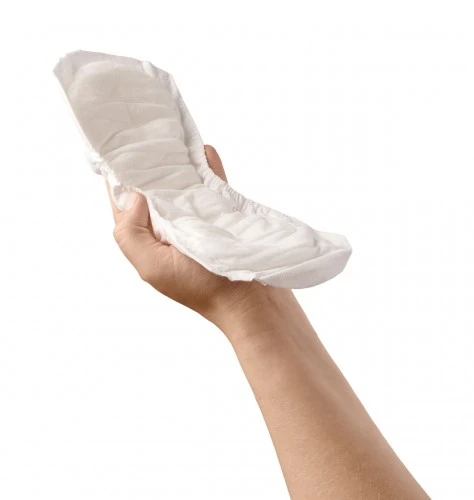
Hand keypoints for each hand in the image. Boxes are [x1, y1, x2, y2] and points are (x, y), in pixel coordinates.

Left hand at [107, 145, 282, 325]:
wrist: (251, 301)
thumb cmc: (202, 288)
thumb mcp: (153, 267)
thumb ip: (132, 232)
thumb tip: (136, 195)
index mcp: (150, 241)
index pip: (126, 207)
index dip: (119, 182)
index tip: (118, 153)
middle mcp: (171, 229)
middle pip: (155, 191)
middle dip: (150, 167)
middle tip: (146, 138)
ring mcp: (199, 220)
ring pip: (184, 186)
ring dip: (179, 164)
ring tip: (172, 139)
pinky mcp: (223, 214)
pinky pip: (214, 185)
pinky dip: (209, 167)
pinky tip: (205, 150)